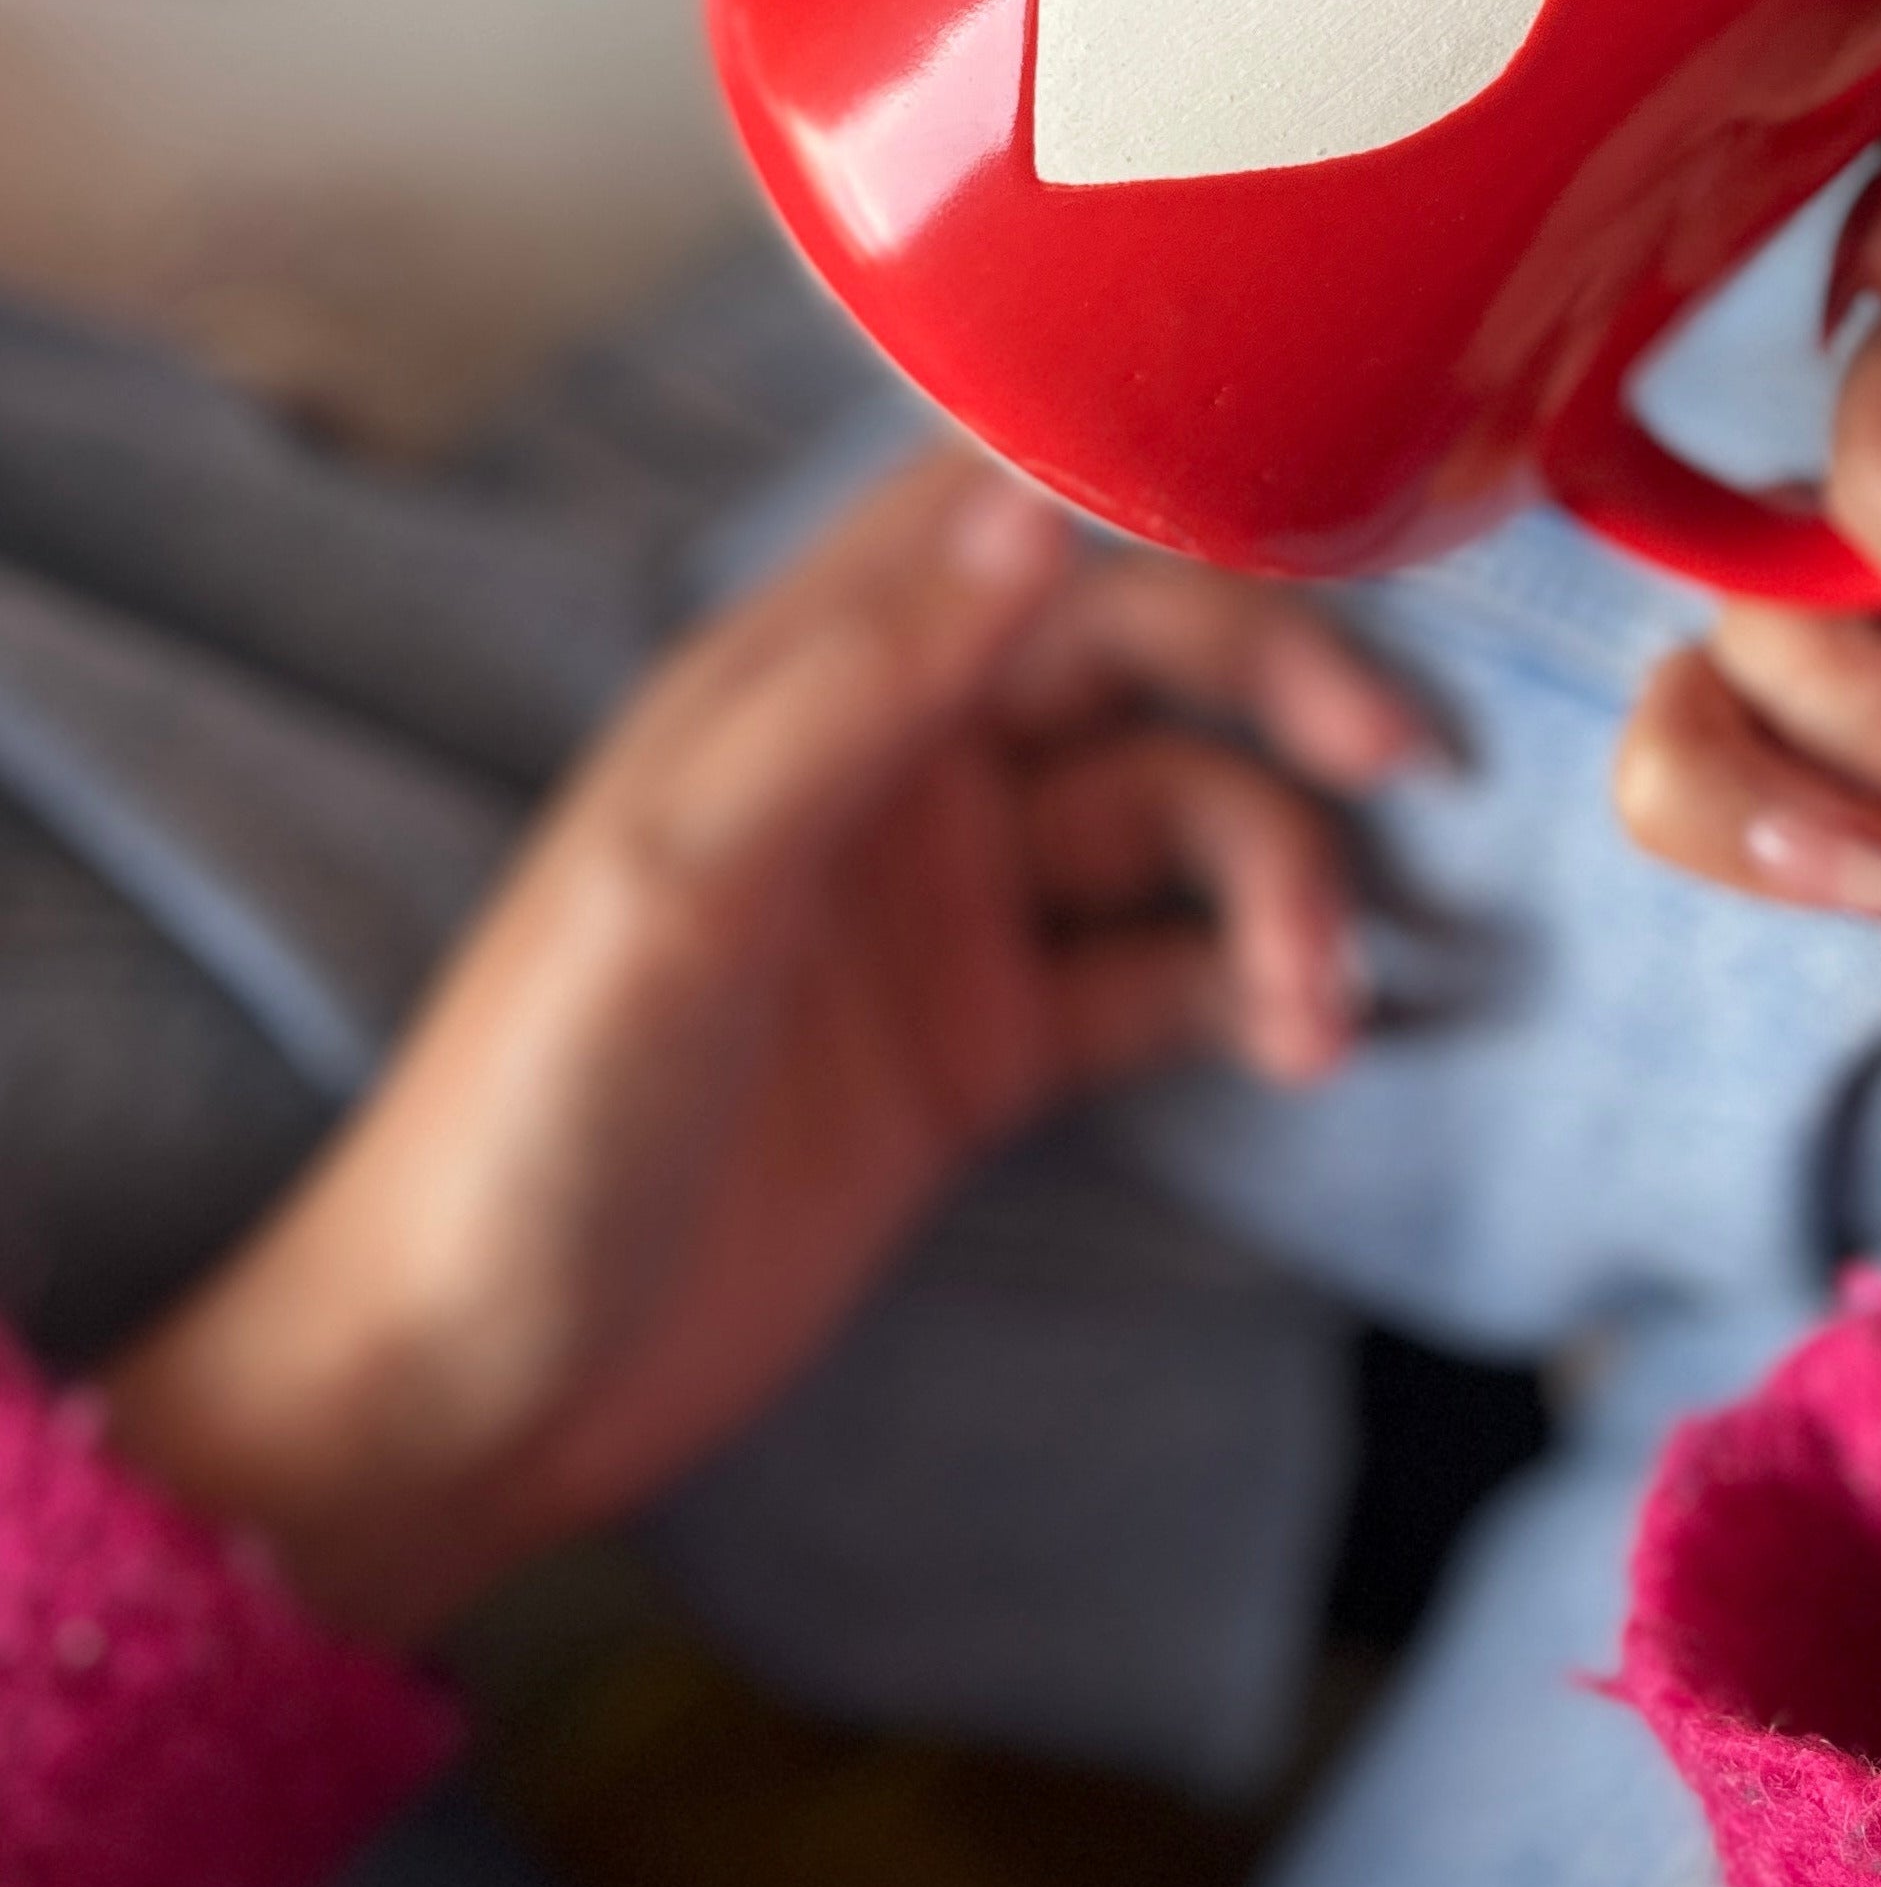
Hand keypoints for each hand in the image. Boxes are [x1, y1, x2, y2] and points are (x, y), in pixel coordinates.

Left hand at [104, 457, 1418, 1649]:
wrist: (477, 1390)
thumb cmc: (528, 1110)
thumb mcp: (679, 882)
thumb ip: (860, 691)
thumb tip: (1034, 510)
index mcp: (792, 678)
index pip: (1001, 513)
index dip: (1158, 495)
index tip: (1319, 529)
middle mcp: (888, 764)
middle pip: (1129, 662)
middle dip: (1273, 695)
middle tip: (1396, 761)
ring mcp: (946, 906)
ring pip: (1174, 824)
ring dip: (1275, 889)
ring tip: (1315, 1006)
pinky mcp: (987, 1045)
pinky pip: (1164, 976)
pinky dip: (1251, 991)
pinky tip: (1301, 1043)